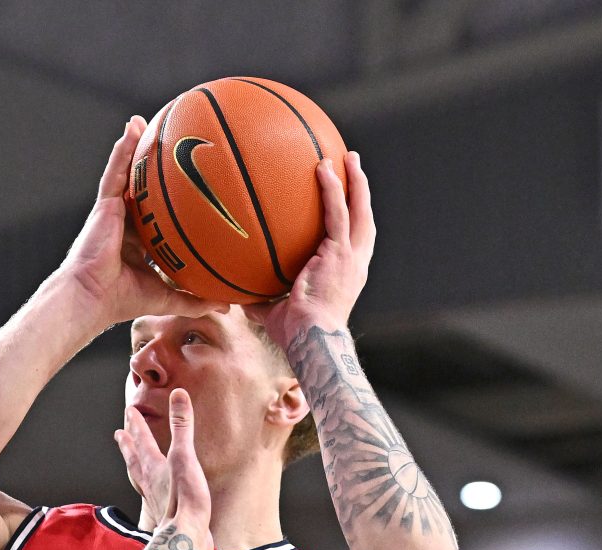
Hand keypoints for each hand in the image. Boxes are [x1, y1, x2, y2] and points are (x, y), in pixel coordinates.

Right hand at [56, 118, 199, 329]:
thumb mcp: (168, 298)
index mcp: (139, 242)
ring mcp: (113, 212)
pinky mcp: (104, 206)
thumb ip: (195, 299)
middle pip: (140, 189)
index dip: (169, 202)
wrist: (93, 297)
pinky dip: (122, 150)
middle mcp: (126, 223)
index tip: (187, 188)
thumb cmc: (123, 300)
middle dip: (150, 167)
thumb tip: (227, 306)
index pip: (156, 216)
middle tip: (167, 144)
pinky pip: (114, 173)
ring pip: (125, 174)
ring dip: (133, 147)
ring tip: (143, 121)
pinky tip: (131, 129)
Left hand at [115, 388, 210, 540]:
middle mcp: (150, 483)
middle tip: (120, 434)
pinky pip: (151, 496)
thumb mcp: (185, 456)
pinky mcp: (165, 515)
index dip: (137, 424)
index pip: (142, 440)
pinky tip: (154, 493)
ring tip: (132, 461)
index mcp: (154, 467)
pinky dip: (150, 489)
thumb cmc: (185, 499)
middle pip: (135, 459)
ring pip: (139, 478)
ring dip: (135, 467)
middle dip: (129, 445)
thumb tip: (178, 394)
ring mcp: (155, 500)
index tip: (129, 411)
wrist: (185, 538)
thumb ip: (182, 426)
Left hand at [247, 152, 374, 345]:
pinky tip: (322, 168)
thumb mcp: (275, 313)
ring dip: (355, 182)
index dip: (353, 218)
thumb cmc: (296, 335)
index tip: (347, 199)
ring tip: (347, 157)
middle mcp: (354, 263)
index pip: (353, 240)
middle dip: (361, 191)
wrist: (311, 340)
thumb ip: (260, 300)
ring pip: (358, 210)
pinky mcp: (341, 254)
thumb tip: (236, 296)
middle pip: (364, 219)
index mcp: (345, 275)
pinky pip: (337, 213)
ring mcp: (350, 258)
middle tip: (353, 165)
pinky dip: (332, 189)